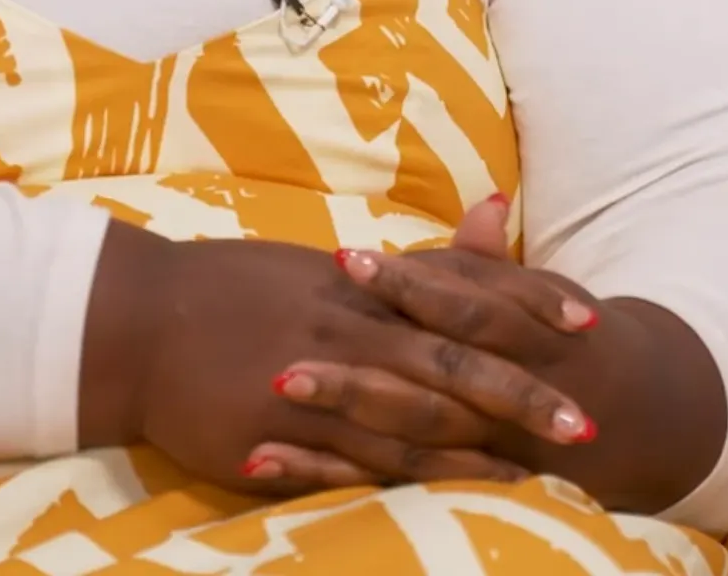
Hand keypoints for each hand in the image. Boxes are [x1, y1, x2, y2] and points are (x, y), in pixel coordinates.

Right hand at [77, 219, 594, 496]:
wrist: (138, 317)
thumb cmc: (231, 288)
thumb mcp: (319, 269)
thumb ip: (399, 267)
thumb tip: (475, 224)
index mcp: (360, 286)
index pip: (460, 292)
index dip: (527, 308)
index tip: (590, 323)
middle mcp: (346, 329)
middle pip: (451, 365)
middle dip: (521, 398)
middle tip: (586, 427)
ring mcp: (311, 383)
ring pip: (407, 421)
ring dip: (473, 453)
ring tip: (532, 479)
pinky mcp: (274, 433)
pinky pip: (344, 463)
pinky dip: (394, 482)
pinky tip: (436, 502)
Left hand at [303, 195, 727, 513]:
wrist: (637, 418)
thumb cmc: (563, 342)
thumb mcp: (542, 299)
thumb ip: (495, 262)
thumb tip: (483, 201)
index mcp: (528, 333)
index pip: (467, 304)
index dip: (410, 284)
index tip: (346, 257)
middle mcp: (508, 391)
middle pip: (434, 374)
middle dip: (364, 362)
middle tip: (291, 349)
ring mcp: (484, 441)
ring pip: (412, 432)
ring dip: (344, 413)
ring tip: (277, 388)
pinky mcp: (455, 478)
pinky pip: (389, 481)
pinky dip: (328, 474)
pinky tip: (265, 462)